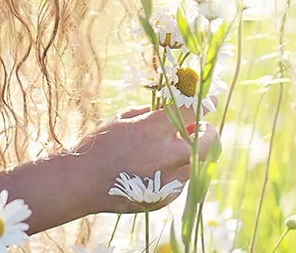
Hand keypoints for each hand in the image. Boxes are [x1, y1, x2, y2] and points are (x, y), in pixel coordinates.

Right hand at [72, 105, 220, 214]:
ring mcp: (168, 180)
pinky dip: (175, 171)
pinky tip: (153, 168)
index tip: (211, 99)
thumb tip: (173, 110)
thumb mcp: (123, 118)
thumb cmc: (100, 144)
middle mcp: (165, 155)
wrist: (84, 181)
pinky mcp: (166, 198)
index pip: (190, 112)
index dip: (204, 103)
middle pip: (207, 142)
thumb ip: (151, 114)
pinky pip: (181, 181)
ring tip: (169, 149)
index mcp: (152, 130)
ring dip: (190, 153)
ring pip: (196, 163)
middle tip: (200, 128)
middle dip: (207, 132)